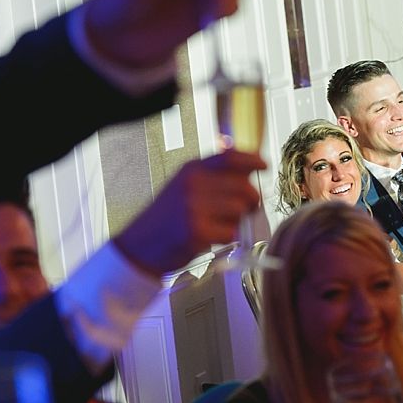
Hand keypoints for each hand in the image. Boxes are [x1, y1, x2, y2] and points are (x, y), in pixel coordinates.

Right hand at [112, 150, 264, 275]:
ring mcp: (194, 207)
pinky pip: (231, 232)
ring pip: (240, 210)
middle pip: (243, 187)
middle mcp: (193, 184)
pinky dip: (225, 238)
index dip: (252, 160)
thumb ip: (214, 177)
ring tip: (217, 225)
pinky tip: (208, 237)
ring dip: (236, 221)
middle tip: (243, 211)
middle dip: (250, 201)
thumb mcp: (185, 187)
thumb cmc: (167, 218)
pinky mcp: (197, 231)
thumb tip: (250, 171)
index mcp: (191, 169)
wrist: (140, 245)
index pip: (230, 157)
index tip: (263, 166)